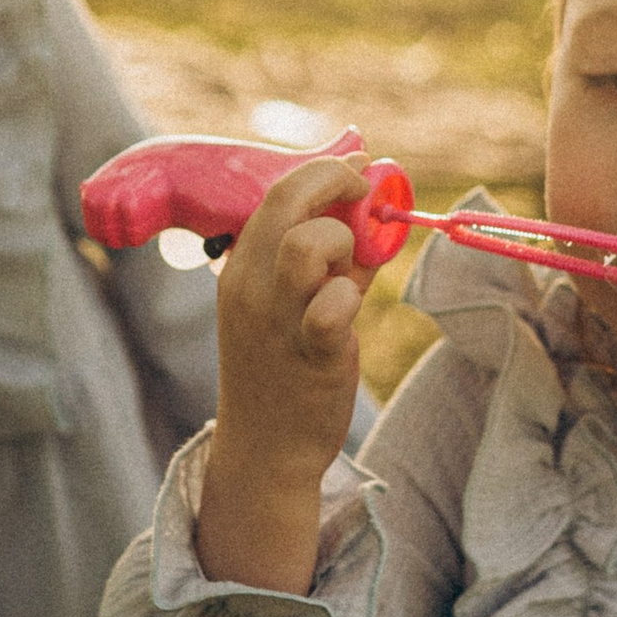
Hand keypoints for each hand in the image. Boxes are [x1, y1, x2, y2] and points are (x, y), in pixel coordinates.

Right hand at [196, 155, 373, 593]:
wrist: (265, 448)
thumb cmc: (285, 369)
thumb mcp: (292, 305)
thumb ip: (332, 260)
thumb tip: (375, 215)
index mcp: (241, 266)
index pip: (274, 192)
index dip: (322, 168)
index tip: (357, 167)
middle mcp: (250, 285)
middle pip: (287, 200)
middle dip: (336, 179)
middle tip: (367, 189)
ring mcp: (275, 318)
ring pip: (307, 244)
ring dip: (342, 241)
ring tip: (349, 269)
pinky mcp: (308, 352)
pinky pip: (333, 305)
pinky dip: (351, 295)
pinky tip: (351, 309)